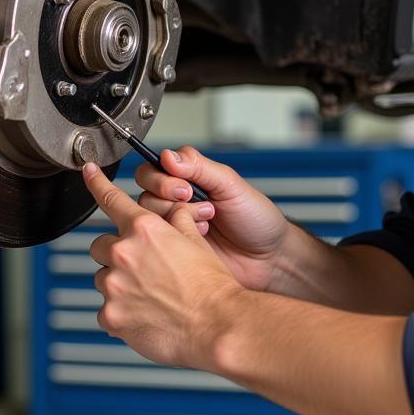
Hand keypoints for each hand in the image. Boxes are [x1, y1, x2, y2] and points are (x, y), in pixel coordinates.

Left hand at [82, 161, 241, 368]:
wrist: (217, 323)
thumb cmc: (211, 284)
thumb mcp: (196, 238)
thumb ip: (176, 220)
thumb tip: (172, 213)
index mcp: (144, 229)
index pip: (111, 198)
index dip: (96, 182)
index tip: (88, 172)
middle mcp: (123, 254)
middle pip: (100, 245)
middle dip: (116, 251)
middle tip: (141, 265)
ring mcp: (114, 287)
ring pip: (103, 278)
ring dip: (119, 283)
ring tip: (149, 294)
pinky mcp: (112, 317)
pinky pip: (106, 311)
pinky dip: (121, 312)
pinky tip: (145, 315)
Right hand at [134, 146, 290, 291]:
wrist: (268, 259)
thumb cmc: (256, 219)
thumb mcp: (231, 185)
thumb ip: (200, 167)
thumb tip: (169, 155)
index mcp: (189, 179)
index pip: (155, 168)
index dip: (163, 177)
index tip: (185, 187)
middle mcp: (177, 201)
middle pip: (145, 191)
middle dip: (167, 197)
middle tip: (193, 203)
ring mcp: (175, 227)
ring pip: (148, 217)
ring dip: (176, 218)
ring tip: (206, 223)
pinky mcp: (174, 252)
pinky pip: (156, 243)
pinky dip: (176, 239)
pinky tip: (200, 240)